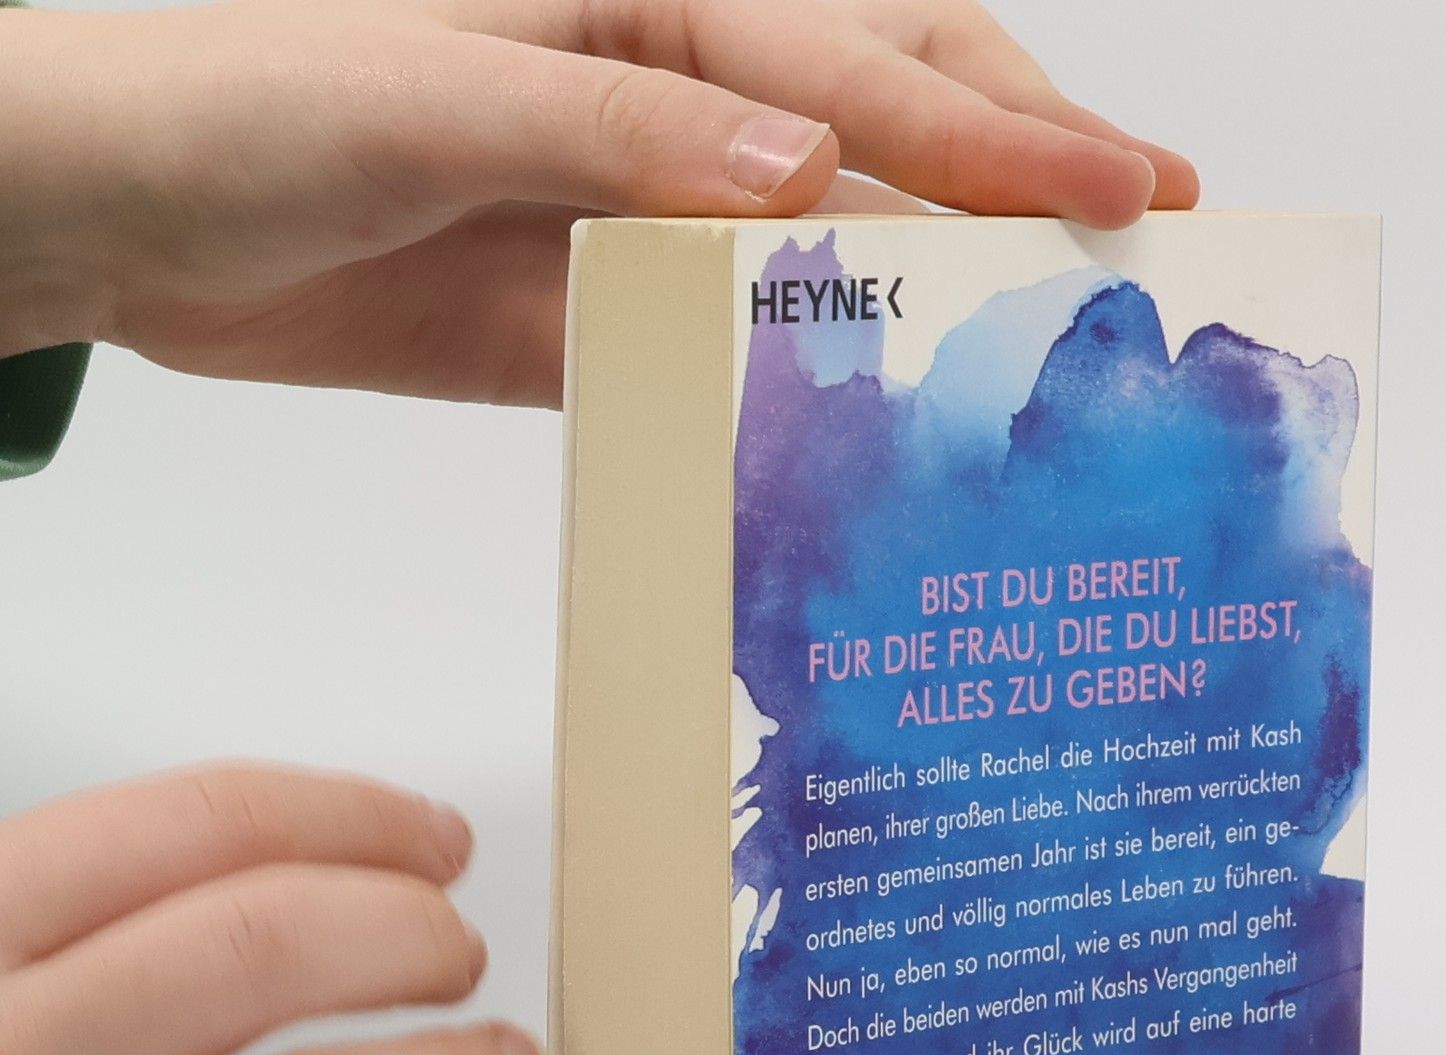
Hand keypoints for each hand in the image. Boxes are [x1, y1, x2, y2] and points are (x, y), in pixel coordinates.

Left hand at [0, 0, 1198, 404]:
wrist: (119, 220)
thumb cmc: (236, 102)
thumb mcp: (421, 98)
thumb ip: (611, 135)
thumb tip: (805, 169)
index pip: (856, 55)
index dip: (997, 128)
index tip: (1125, 190)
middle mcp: (666, 92)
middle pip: (888, 113)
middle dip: (1023, 164)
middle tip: (1157, 227)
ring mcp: (641, 210)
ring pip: (832, 241)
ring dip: (940, 293)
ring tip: (1062, 354)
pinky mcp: (600, 316)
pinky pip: (733, 351)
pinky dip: (810, 389)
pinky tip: (887, 440)